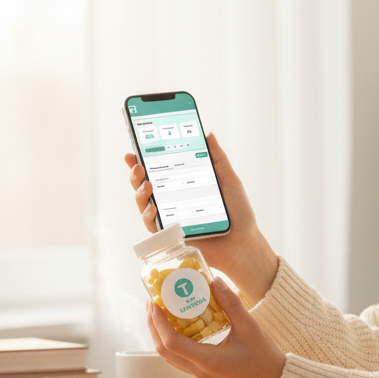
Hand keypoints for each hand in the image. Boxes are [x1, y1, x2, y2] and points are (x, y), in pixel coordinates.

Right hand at [124, 133, 278, 302]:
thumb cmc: (238, 213)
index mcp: (182, 186)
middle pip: (144, 185)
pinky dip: (148, 215)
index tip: (135, 148)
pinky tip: (153, 207)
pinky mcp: (170, 236)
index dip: (143, 159)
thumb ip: (218, 158)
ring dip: (139, 192)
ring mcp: (169, 218)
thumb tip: (207, 134)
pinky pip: (152, 225)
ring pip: (143, 204)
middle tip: (137, 163)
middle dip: (136, 172)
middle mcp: (172, 201)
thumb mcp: (229, 180)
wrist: (243, 243)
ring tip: (147, 182)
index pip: (159, 170)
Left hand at [146, 276, 285, 377]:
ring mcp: (200, 373)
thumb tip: (215, 281)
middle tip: (152, 303)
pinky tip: (177, 326)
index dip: (158, 322)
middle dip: (154, 326)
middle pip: (163, 350)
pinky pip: (179, 357)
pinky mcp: (204, 372)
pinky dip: (172, 341)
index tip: (154, 303)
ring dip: (160, 334)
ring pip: (169, 356)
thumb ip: (231, 303)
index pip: (171, 342)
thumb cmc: (264, 356)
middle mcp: (199, 370)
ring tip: (159, 313)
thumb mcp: (249, 326)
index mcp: (206, 361)